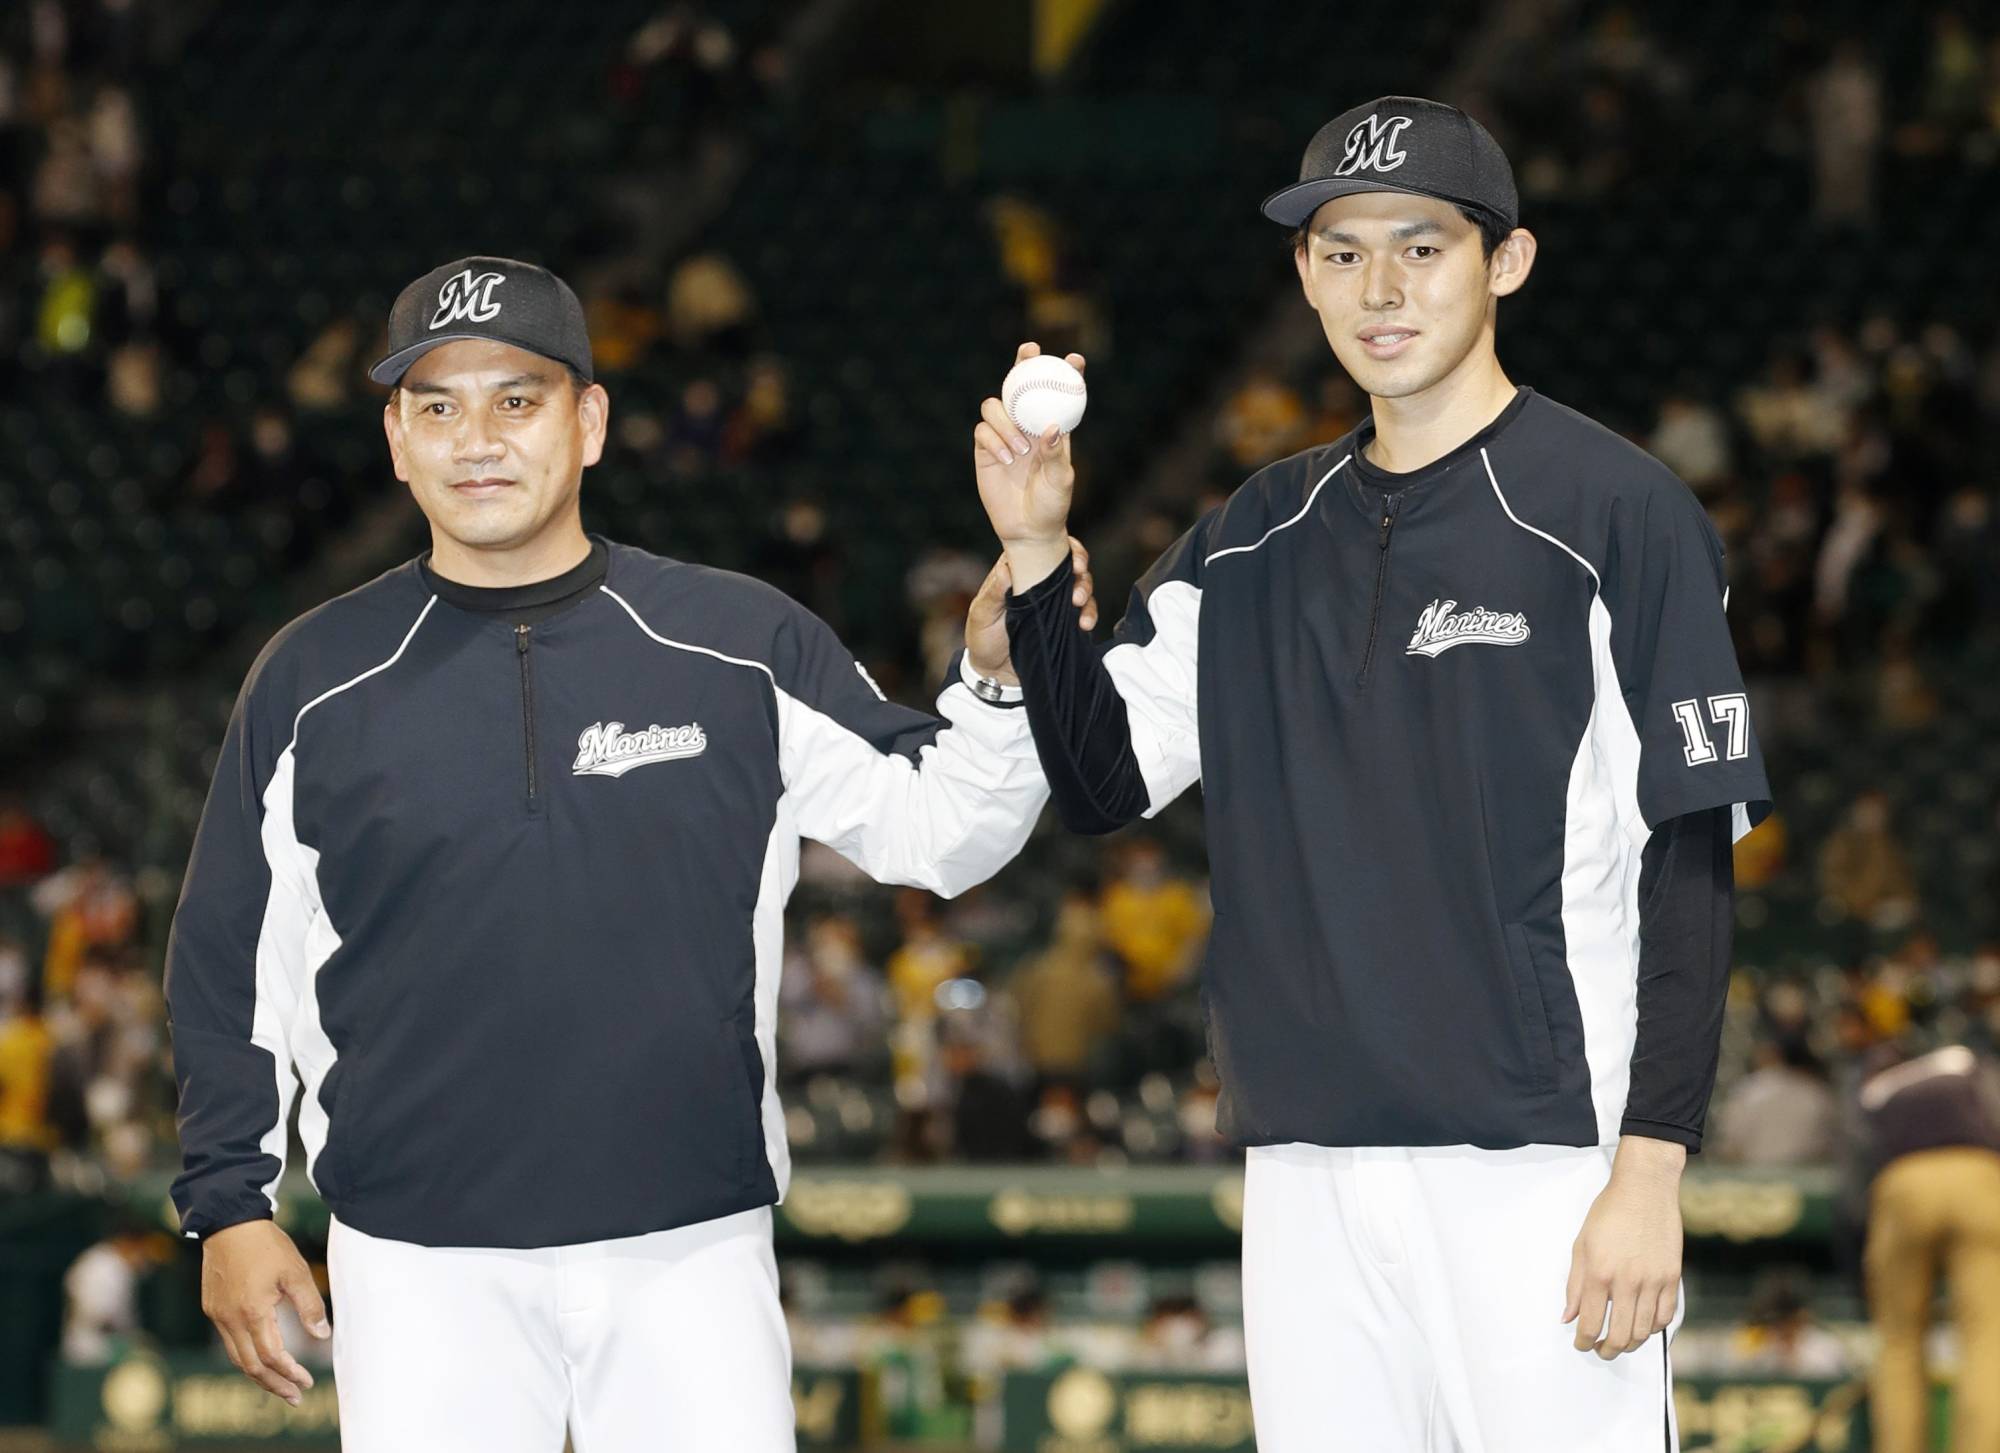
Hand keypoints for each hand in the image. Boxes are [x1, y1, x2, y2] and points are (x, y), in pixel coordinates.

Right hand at [201, 1219, 330, 1404]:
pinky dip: (246, 1355)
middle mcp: (230, 1319)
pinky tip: (262, 1357)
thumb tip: (322, 1336)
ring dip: (259, 1374)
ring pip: (236, 1357)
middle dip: (274, 1384)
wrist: (229, 1223)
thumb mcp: (296, 1271)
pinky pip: (230, 1341)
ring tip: (281, 1385)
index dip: (290, 1373)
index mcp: (252, 1312)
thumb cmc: (266, 1245)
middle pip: (250, 1366)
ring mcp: (218, 1315)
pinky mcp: (212, 1307)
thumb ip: (309, 1306)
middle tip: (295, 1396)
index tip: (308, 1382)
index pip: (271, 1356)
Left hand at [966, 536, 1097, 683]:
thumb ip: (994, 593)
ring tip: (1080, 605)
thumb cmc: (982, 638)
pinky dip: (1089, 615)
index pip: (1045, 549)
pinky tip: (1085, 624)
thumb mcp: (981, 614)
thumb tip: (1005, 568)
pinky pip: (1084, 613)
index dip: (1066, 548)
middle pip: (1070, 565)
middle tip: (1079, 580)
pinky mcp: (1064, 622)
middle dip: (1081, 571)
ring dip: (1086, 592)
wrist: (993, 674)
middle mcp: (1040, 583)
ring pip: (1080, 587)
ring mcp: (1054, 602)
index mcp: (1018, 572)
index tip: (1074, 560)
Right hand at [974, 341, 1085, 591]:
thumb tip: (1053, 428)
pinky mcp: (985, 450)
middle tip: (1030, 351)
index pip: (1059, 394)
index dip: (1066, 373)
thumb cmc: (1051, 505)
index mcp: (1052, 428)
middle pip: (1021, 385)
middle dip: (1024, 363)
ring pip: (995, 406)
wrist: (1027, 530)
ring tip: (1019, 450)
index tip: (1075, 359)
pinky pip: (982, 431)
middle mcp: (1027, 426)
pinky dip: (993, 440)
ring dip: (1006, 422)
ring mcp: (1004, 436)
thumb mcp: (1060, 481)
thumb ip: (1055, 454)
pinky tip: (1006, 459)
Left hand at [1562, 1138, 1684, 1358]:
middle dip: (1607, 1350)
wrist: (1644, 1190)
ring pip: (1644, 1331)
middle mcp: (1627, 1281)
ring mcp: (1653, 1281)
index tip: (1581, 1344)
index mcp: (1599, 1273)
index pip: (1591, 1323)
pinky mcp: (1672, 1278)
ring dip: (1631, 1343)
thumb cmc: (1609, 1213)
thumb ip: (1574, 1285)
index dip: (1584, 1341)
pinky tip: (1643, 1325)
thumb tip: (1568, 1317)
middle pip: (1620, 1336)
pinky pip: (1666, 1316)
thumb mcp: (1581, 1245)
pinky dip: (1654, 1328)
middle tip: (1600, 1350)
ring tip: (1620, 1341)